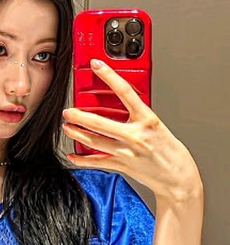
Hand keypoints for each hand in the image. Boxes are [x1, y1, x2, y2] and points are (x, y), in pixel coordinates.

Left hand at [62, 59, 202, 202]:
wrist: (178, 178)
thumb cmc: (170, 151)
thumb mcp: (158, 126)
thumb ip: (139, 116)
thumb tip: (120, 106)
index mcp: (147, 120)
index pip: (125, 92)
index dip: (110, 76)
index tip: (97, 66)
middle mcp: (135, 135)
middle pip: (100, 122)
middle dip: (79, 116)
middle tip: (68, 111)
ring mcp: (126, 152)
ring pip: (94, 141)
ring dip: (77, 134)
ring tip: (67, 128)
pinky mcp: (121, 166)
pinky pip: (96, 162)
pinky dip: (82, 160)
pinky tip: (73, 156)